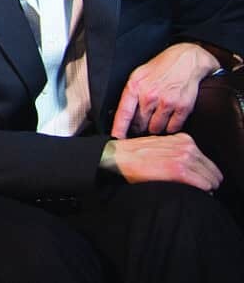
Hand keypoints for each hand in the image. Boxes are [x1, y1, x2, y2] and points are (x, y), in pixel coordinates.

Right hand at [100, 133, 221, 190]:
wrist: (118, 158)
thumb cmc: (135, 156)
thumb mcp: (162, 147)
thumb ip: (179, 153)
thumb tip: (195, 170)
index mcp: (183, 139)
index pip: (207, 161)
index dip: (205, 174)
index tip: (197, 181)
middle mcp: (187, 146)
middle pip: (213, 170)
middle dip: (208, 181)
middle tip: (197, 190)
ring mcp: (184, 157)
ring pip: (211, 178)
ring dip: (206, 188)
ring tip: (193, 192)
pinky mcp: (180, 170)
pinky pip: (204, 184)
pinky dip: (202, 191)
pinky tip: (191, 192)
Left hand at [110, 42, 218, 137]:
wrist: (186, 60)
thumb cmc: (160, 68)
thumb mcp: (139, 75)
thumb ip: (130, 94)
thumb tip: (121, 114)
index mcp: (135, 86)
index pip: (124, 114)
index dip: (118, 129)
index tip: (115, 140)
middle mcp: (149, 95)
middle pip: (139, 124)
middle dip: (139, 128)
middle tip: (141, 127)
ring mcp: (166, 102)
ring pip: (156, 129)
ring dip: (155, 129)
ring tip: (157, 121)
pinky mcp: (182, 107)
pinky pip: (173, 128)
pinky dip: (170, 128)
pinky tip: (169, 120)